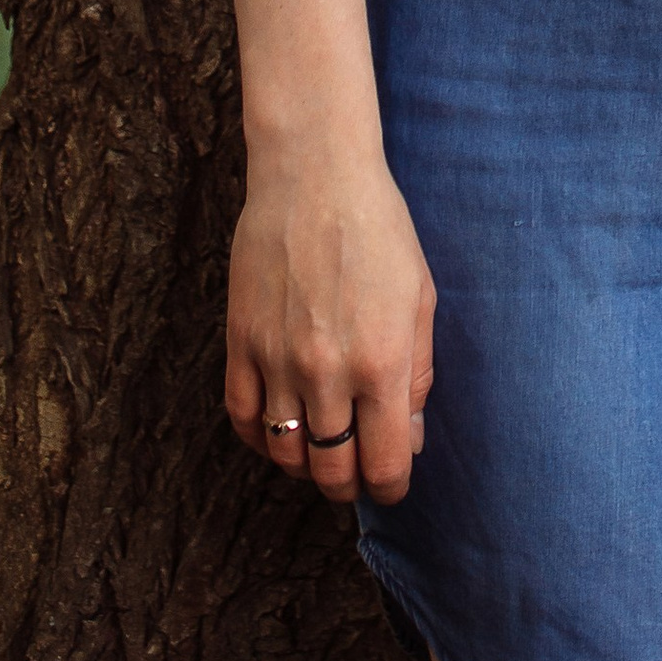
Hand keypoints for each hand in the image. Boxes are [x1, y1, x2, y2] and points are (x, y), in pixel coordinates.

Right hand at [226, 145, 435, 506]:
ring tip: (322, 450)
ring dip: (307, 465)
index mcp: (382, 362)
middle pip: (332, 471)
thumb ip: (418, 374)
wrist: (314, 175)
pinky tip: (279, 429)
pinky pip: (244, 420)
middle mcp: (328, 372)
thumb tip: (410, 436)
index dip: (392, 485)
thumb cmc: (379, 229)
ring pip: (287, 454)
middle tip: (358, 473)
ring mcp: (278, 360)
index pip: (384, 463)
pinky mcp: (240, 343)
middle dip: (350, 485)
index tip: (393, 482)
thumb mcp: (420, 297)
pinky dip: (261, 439)